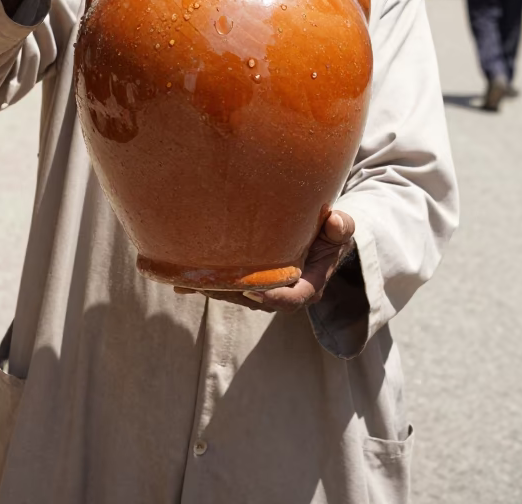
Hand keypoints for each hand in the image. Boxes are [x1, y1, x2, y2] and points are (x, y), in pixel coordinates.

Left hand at [175, 210, 355, 314]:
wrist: (317, 237)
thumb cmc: (329, 233)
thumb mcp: (340, 230)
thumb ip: (341, 228)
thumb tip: (335, 221)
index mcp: (307, 286)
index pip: (292, 299)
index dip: (272, 298)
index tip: (254, 290)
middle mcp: (281, 294)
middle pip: (256, 300)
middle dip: (233, 293)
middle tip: (212, 281)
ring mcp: (262, 291)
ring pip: (236, 295)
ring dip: (214, 289)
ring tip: (190, 279)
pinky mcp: (246, 284)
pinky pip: (225, 287)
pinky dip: (203, 284)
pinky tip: (179, 282)